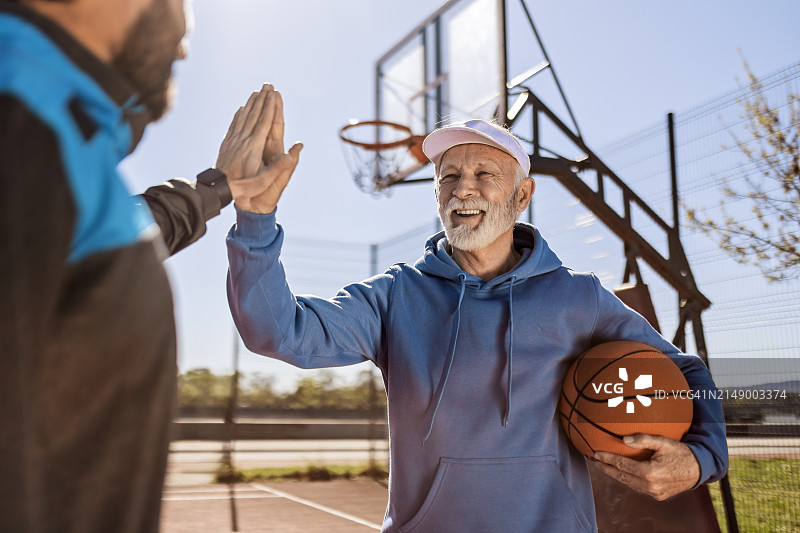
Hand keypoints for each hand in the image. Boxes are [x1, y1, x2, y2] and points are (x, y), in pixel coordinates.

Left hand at [216, 84, 302, 213]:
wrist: (218, 190)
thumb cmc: (244, 188)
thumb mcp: (264, 181)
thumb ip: (279, 168)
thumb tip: (292, 155)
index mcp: (253, 147)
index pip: (264, 122)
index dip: (269, 107)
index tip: (274, 94)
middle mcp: (243, 140)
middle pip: (254, 115)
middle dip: (262, 99)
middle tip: (267, 85)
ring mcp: (233, 141)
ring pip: (243, 117)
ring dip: (251, 104)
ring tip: (256, 92)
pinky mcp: (226, 144)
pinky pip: (234, 125)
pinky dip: (239, 114)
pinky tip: (241, 109)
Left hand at [592, 434, 699, 500]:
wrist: (699, 469)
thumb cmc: (681, 452)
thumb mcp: (664, 442)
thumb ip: (644, 440)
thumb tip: (624, 440)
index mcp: (651, 472)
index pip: (623, 465)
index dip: (607, 459)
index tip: (595, 454)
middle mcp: (651, 485)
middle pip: (622, 477)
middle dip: (606, 468)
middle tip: (594, 460)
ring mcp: (655, 493)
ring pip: (629, 484)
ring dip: (615, 475)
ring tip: (603, 466)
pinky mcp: (658, 496)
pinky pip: (638, 487)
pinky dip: (627, 480)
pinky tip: (620, 473)